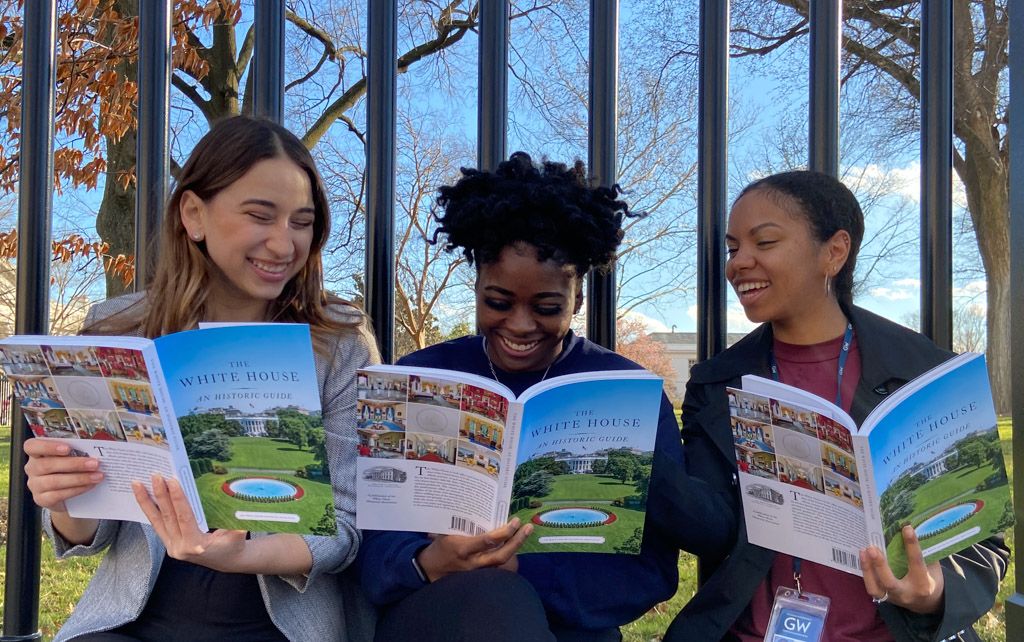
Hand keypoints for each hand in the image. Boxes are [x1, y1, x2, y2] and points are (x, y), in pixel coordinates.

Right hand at [24, 438, 101, 512]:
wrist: (68, 496)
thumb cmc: (70, 469)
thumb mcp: (71, 457)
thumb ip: (77, 452)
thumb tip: (96, 450)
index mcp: (37, 453)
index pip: (32, 446)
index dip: (48, 446)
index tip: (68, 448)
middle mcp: (32, 468)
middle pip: (47, 465)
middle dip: (74, 464)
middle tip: (95, 463)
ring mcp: (35, 485)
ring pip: (54, 481)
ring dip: (79, 478)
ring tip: (97, 476)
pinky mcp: (41, 499)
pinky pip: (58, 495)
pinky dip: (77, 489)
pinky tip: (90, 485)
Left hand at [133, 475, 247, 571]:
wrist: (228, 561)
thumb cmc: (234, 544)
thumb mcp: (237, 531)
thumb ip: (233, 516)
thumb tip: (231, 492)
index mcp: (197, 545)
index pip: (184, 517)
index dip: (177, 498)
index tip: (171, 480)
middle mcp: (180, 548)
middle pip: (167, 517)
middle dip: (159, 494)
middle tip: (154, 475)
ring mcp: (172, 548)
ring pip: (156, 521)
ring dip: (146, 501)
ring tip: (136, 484)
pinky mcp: (169, 545)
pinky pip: (157, 525)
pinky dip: (149, 509)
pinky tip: (143, 497)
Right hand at [416, 518, 532, 581]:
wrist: (430, 570)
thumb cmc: (439, 546)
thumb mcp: (445, 531)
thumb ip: (460, 522)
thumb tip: (475, 502)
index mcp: (462, 548)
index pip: (487, 542)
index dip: (504, 533)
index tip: (515, 522)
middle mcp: (472, 562)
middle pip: (500, 556)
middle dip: (516, 542)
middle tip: (527, 527)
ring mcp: (477, 571)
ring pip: (502, 562)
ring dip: (515, 547)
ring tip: (525, 532)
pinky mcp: (480, 576)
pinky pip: (498, 566)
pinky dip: (508, 555)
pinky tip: (515, 543)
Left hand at [860, 525, 943, 613]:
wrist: (927, 603)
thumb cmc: (929, 579)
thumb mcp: (932, 567)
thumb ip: (923, 553)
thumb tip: (910, 529)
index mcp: (924, 584)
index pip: (916, 563)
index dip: (911, 545)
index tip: (906, 528)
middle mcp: (907, 593)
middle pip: (890, 582)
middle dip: (880, 565)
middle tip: (872, 548)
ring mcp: (893, 598)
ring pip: (876, 588)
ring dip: (867, 569)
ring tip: (863, 551)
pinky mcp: (884, 598)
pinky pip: (872, 588)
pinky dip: (866, 573)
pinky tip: (862, 558)